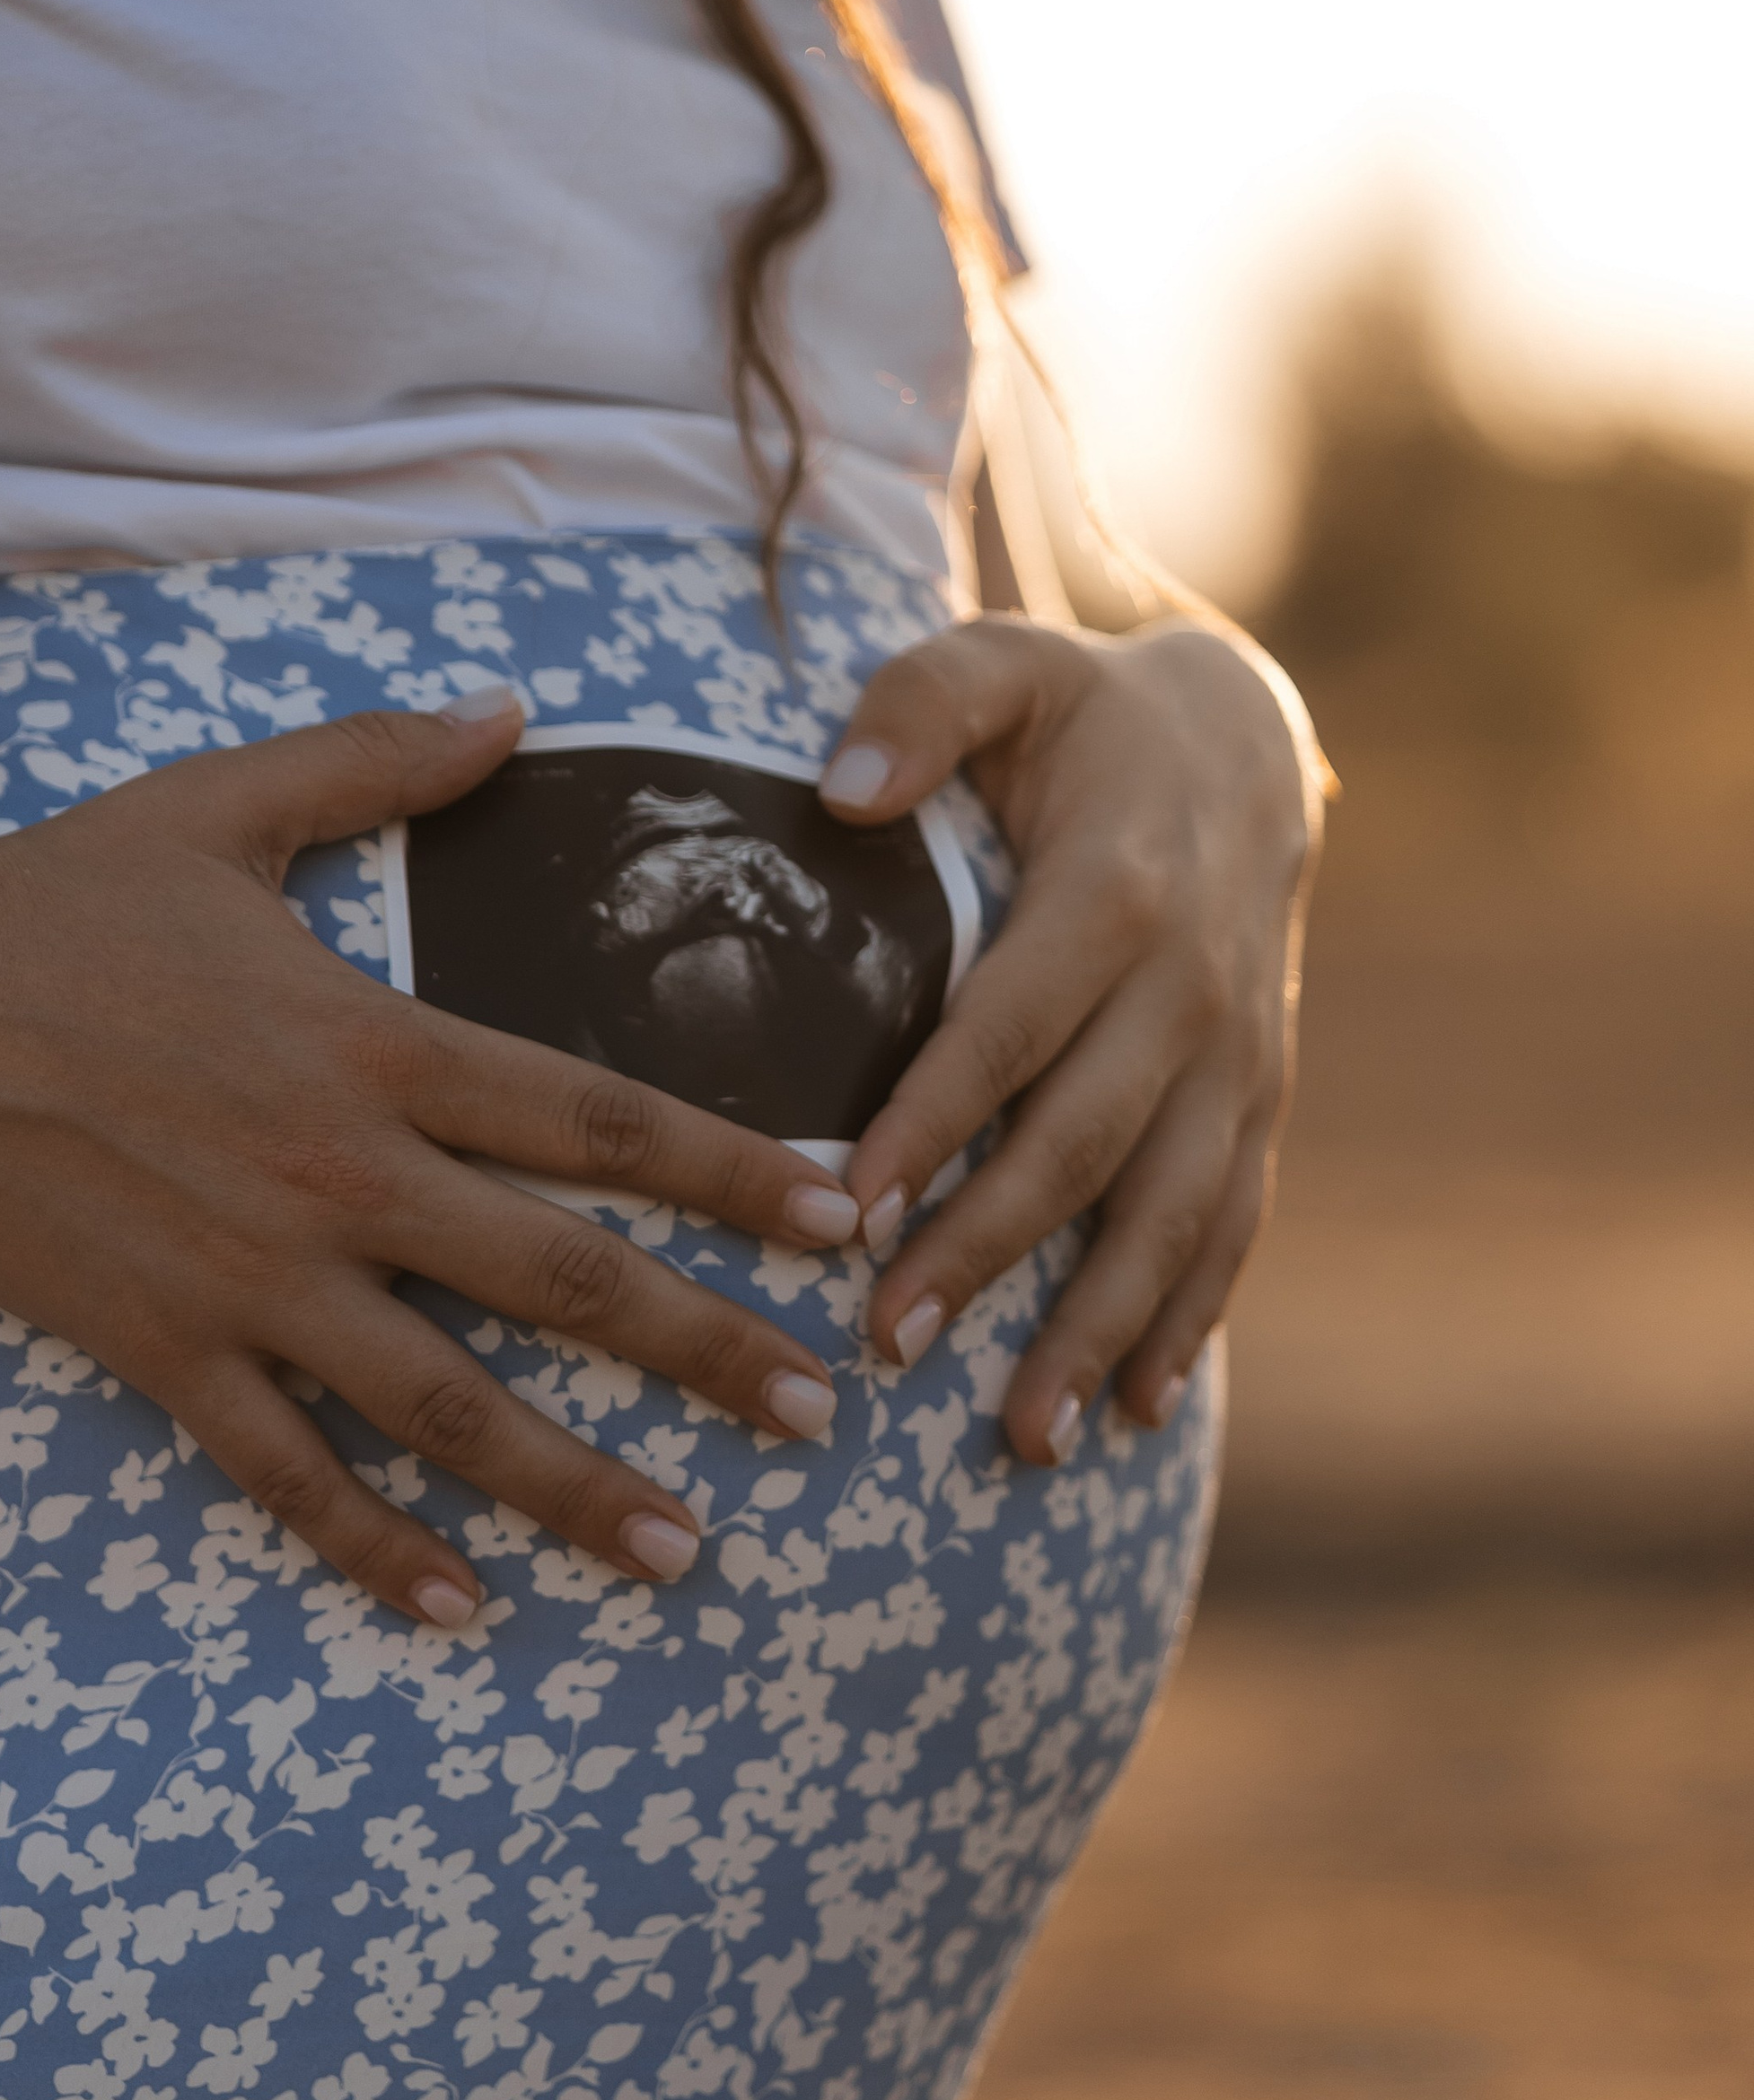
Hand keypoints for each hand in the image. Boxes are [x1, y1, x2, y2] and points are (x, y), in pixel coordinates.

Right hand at [0, 695, 862, 1629]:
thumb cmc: (53, 902)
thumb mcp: (226, 804)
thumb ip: (382, 763)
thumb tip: (512, 710)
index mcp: (373, 1045)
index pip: (595, 1115)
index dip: (731, 1171)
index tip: (836, 1217)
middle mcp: (339, 1175)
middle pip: (561, 1278)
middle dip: (705, 1350)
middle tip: (819, 1414)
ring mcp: (253, 1278)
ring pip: (445, 1404)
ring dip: (573, 1482)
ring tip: (680, 1550)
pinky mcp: (166, 1351)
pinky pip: (285, 1471)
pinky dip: (371, 1547)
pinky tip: (457, 1608)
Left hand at [819, 615, 1320, 1459]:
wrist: (1249, 741)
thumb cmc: (1082, 714)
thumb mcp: (1003, 664)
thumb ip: (918, 704)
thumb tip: (838, 792)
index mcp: (1115, 893)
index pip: (1007, 1028)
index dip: (930, 1122)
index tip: (845, 1213)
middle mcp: (1192, 990)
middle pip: (1082, 1144)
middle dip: (987, 1253)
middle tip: (887, 1346)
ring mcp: (1239, 1056)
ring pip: (1168, 1212)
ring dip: (1097, 1325)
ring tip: (1024, 1435)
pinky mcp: (1262, 1099)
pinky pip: (1231, 1222)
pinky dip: (1188, 1317)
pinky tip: (1134, 1407)